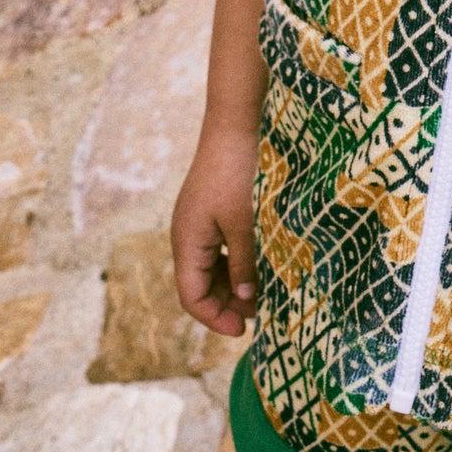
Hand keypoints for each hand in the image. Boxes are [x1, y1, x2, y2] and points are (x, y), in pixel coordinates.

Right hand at [171, 125, 259, 337]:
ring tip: (264, 293)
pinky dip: (237, 261)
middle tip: (260, 314)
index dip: (215, 318)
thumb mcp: (245, 223)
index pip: (191, 297)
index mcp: (187, 242)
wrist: (237, 121)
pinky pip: (220, 246)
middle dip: (226, 304)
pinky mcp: (214, 207)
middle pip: (200, 284)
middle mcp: (188, 234)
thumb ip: (244, 264)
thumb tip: (246, 302)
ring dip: (233, 283)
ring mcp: (200, 220)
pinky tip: (262, 263)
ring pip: (212, 266)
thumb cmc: (239, 172)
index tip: (244, 330)